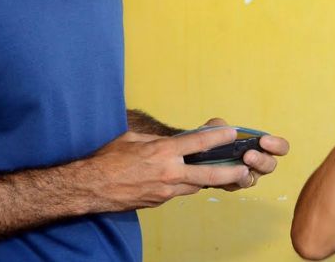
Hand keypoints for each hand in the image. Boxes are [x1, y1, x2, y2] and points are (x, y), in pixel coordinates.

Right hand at [87, 127, 246, 209]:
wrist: (89, 188)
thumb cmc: (107, 159)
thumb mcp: (134, 138)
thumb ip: (156, 139)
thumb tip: (170, 141)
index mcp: (163, 152)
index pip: (199, 143)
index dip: (218, 137)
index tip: (232, 132)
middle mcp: (168, 172)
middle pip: (207, 173)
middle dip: (229, 172)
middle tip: (245, 170)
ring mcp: (164, 190)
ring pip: (194, 185)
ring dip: (206, 179)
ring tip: (223, 173)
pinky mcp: (158, 201)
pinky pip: (179, 192)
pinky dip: (185, 185)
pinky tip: (187, 179)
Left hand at [199, 118, 289, 191]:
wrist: (199, 156)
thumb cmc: (215, 140)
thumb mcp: (216, 128)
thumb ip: (219, 125)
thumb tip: (222, 126)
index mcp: (262, 147)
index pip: (280, 148)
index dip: (277, 145)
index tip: (264, 140)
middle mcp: (258, 163)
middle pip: (270, 165)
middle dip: (261, 160)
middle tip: (248, 155)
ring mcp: (246, 176)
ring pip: (253, 179)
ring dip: (246, 173)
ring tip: (238, 167)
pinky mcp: (232, 185)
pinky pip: (235, 186)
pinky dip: (230, 180)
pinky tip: (225, 175)